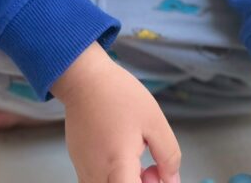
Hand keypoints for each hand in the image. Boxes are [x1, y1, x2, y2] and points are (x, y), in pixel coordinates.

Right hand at [52, 44, 181, 182]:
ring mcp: (84, 169)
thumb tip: (171, 180)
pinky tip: (121, 157)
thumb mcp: (154, 121)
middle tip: (152, 169)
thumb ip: (168, 155)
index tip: (159, 177)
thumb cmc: (118, 94)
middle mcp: (96, 172)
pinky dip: (113, 178)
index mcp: (118, 163)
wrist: (84, 78)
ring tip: (136, 161)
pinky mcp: (78, 163)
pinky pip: (98, 181)